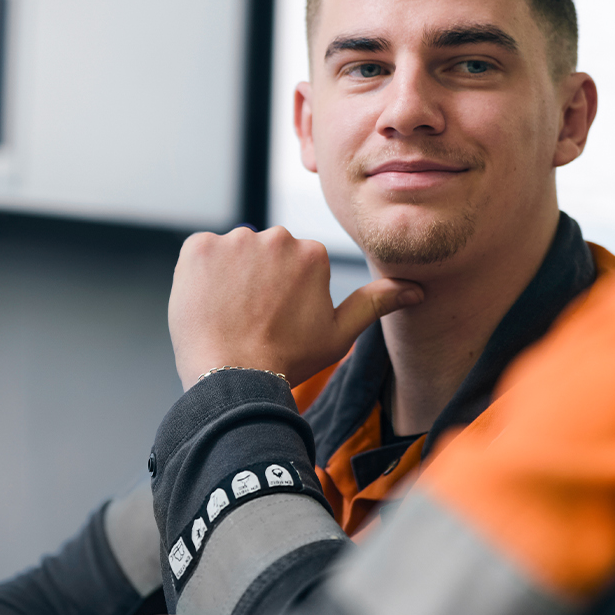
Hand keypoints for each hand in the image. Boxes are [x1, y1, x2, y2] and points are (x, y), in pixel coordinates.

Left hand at [168, 226, 422, 388]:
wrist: (233, 377)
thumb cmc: (288, 360)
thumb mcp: (339, 334)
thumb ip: (375, 302)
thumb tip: (416, 289)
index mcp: (312, 253)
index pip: (295, 264)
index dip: (285, 295)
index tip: (278, 320)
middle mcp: (276, 236)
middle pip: (265, 254)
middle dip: (259, 280)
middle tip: (253, 319)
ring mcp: (234, 240)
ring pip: (233, 254)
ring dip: (231, 276)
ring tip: (230, 314)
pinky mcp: (197, 248)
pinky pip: (201, 252)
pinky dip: (202, 274)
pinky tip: (209, 303)